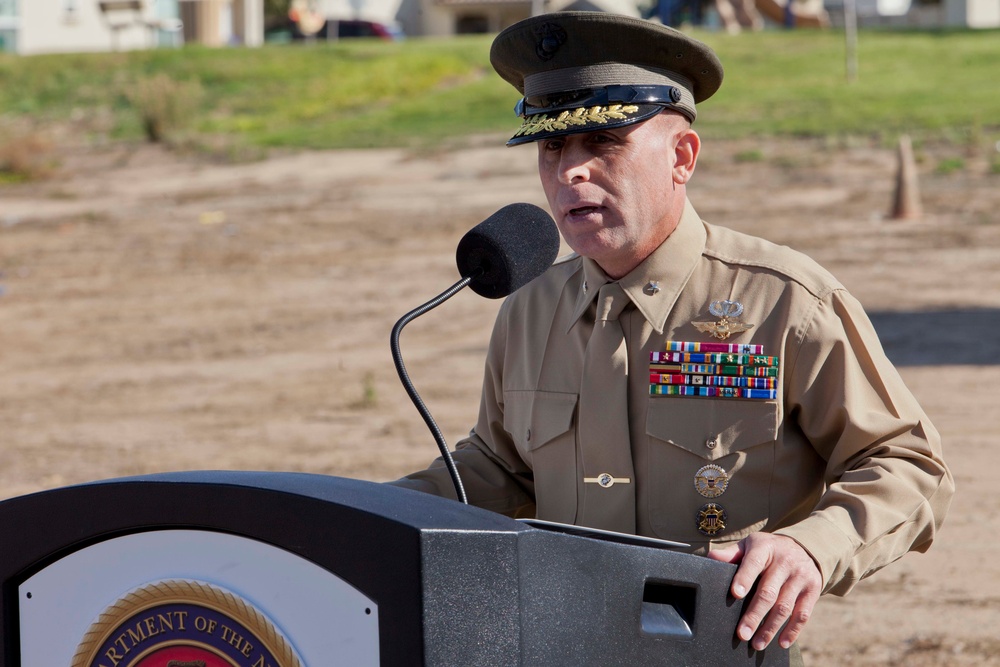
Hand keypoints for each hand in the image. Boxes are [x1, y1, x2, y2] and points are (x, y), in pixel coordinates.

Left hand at [707, 533, 821, 650]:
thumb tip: (711, 557)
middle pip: (768, 592)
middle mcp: (785, 562)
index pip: (753, 564)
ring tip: (757, 643)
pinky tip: (782, 643)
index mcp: (765, 548)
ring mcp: (800, 577)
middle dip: (754, 615)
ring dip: (770, 628)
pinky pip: (803, 614)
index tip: (735, 595)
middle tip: (742, 633)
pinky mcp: (813, 590)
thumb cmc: (767, 550)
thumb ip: (732, 554)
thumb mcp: (750, 545)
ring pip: (785, 607)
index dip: (744, 579)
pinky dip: (792, 631)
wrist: (803, 547)